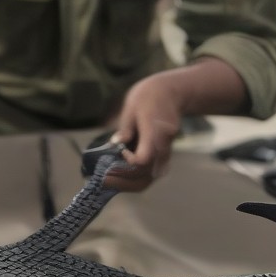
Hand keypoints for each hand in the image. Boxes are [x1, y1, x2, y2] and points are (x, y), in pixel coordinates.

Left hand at [106, 71, 183, 191]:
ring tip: (109, 180)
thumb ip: (125, 128)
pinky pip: (151, 174)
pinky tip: (119, 176)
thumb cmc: (148, 97)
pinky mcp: (164, 156)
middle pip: (146, 175)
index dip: (129, 162)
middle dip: (123, 181)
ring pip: (149, 178)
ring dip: (129, 184)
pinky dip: (135, 179)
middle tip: (103, 179)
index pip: (144, 159)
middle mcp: (163, 146)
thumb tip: (115, 144)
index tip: (119, 152)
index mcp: (155, 132)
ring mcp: (166, 152)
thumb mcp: (131, 107)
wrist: (172, 93)